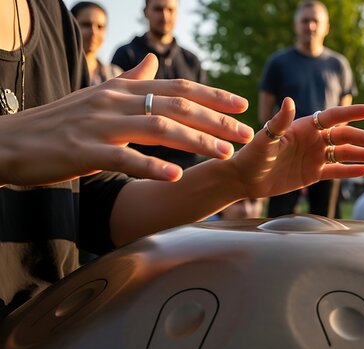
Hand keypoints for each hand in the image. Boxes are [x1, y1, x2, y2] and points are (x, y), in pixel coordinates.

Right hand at [0, 54, 251, 185]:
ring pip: (158, 129)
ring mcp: (100, 125)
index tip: (241, 105)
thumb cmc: (60, 121)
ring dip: (195, 141)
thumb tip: (152, 62)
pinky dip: (151, 167)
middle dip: (216, 119)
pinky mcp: (84, 151)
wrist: (11, 140)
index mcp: (122, 88)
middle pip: (177, 106)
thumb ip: (130, 80)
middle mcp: (115, 101)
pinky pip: (124, 158)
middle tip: (245, 132)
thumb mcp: (98, 94)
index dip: (212, 95)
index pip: (177, 88)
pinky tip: (175, 176)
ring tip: (223, 153)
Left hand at [227, 98, 363, 198]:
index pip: (334, 116)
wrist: (244, 179)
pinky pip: (336, 171)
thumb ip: (279, 121)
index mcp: (304, 126)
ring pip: (345, 153)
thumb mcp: (265, 139)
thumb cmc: (251, 155)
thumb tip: (290, 101)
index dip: (353, 112)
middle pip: (345, 136)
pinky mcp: (312, 174)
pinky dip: (351, 171)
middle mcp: (313, 139)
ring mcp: (314, 156)